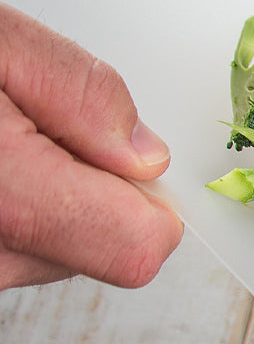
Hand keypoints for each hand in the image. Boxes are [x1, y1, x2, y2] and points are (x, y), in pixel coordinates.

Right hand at [0, 4, 183, 290]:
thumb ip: (76, 92)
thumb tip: (144, 151)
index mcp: (4, 199)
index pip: (138, 248)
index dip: (150, 200)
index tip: (130, 156)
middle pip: (102, 251)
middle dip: (92, 186)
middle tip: (33, 124)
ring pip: (55, 250)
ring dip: (47, 196)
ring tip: (1, 136)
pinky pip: (16, 247)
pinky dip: (13, 206)